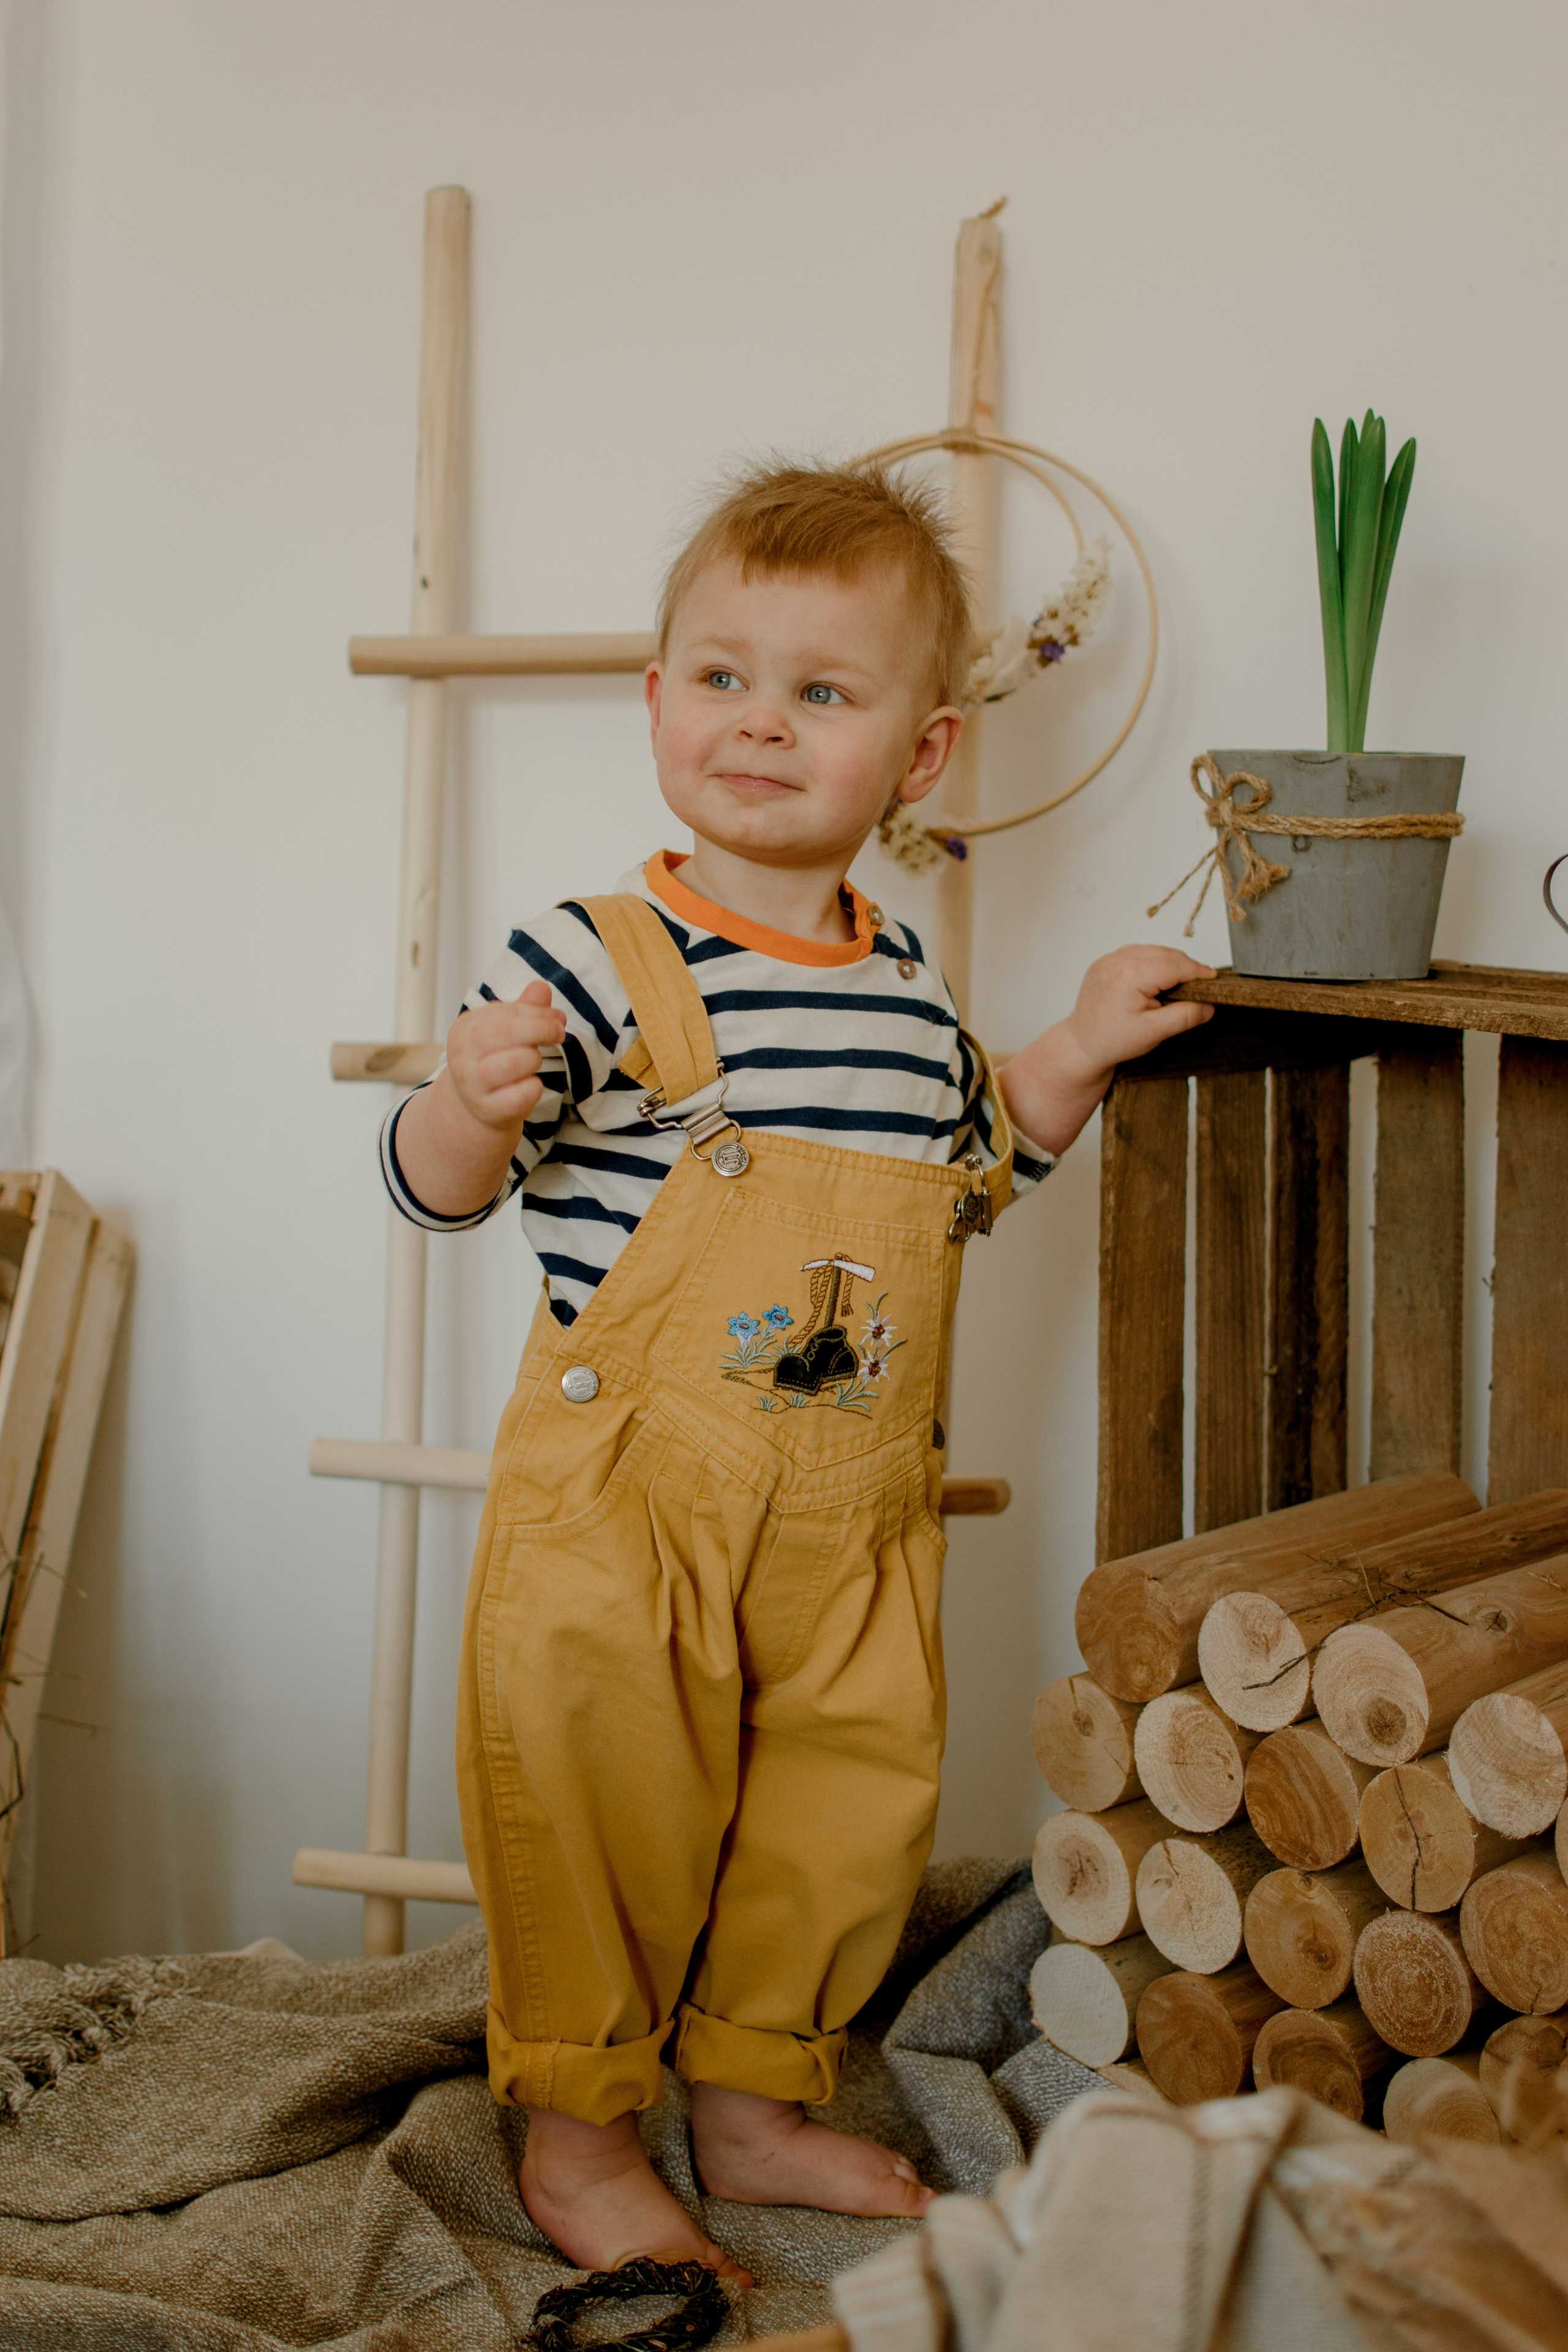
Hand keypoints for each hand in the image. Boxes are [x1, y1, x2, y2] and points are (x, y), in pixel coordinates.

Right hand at [444, 980, 567, 1133]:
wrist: (478, 1104)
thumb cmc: (496, 1058)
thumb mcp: (506, 1030)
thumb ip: (525, 1008)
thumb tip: (541, 988)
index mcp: (465, 1028)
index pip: (506, 1012)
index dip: (538, 1013)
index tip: (557, 1018)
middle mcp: (462, 1055)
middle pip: (507, 1033)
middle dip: (541, 1030)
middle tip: (559, 1034)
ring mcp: (473, 1085)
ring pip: (515, 1062)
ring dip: (535, 1059)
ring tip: (533, 1062)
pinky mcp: (488, 1109)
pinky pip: (522, 1094)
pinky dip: (535, 1087)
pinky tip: (530, 1084)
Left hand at [1058, 945, 1216, 1089]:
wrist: (1080, 1045)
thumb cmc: (1111, 1041)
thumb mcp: (1153, 1032)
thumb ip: (1183, 1017)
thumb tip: (1209, 1006)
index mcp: (1130, 974)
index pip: (1175, 965)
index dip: (1198, 971)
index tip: (1213, 979)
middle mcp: (1117, 961)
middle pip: (1165, 954)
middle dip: (1185, 966)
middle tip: (1201, 984)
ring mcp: (1108, 960)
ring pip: (1151, 950)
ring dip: (1169, 962)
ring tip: (1180, 983)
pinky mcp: (1104, 963)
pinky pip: (1135, 954)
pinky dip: (1151, 962)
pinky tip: (1157, 979)